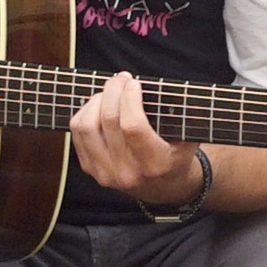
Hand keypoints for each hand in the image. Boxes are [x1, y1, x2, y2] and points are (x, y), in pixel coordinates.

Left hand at [70, 71, 200, 202]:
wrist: (163, 187)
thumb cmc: (176, 155)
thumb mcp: (189, 138)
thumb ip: (182, 116)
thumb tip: (166, 89)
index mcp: (155, 165)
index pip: (133, 126)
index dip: (130, 99)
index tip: (134, 83)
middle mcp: (127, 172)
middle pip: (108, 120)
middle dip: (113, 91)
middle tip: (122, 79)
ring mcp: (105, 173)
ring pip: (86, 125)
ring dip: (96, 100)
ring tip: (110, 92)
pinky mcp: (91, 169)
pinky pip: (77, 133)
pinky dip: (85, 112)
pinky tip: (99, 105)